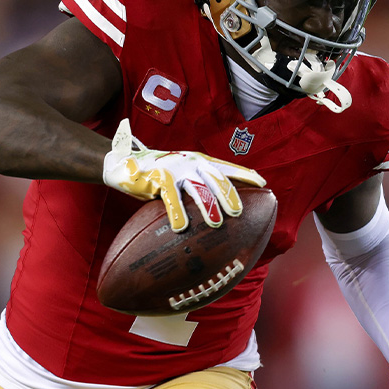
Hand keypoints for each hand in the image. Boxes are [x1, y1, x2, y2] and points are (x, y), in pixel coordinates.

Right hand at [102, 119, 265, 231]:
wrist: (124, 163)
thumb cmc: (159, 175)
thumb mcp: (183, 176)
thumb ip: (199, 187)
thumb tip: (220, 211)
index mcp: (200, 161)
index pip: (228, 167)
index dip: (245, 175)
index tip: (263, 184)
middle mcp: (192, 162)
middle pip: (217, 178)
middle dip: (230, 195)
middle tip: (239, 212)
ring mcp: (176, 168)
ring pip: (197, 188)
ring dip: (208, 206)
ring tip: (217, 224)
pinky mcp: (158, 178)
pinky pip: (170, 198)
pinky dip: (177, 213)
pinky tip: (181, 228)